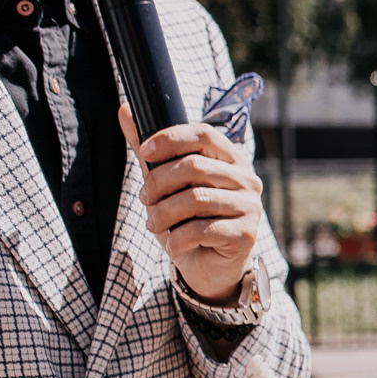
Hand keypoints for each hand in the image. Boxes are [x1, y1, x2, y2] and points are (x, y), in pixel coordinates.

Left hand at [121, 105, 263, 302]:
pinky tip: (175, 244)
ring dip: (163, 214)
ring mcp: (251, 207)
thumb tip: (125, 110)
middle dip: (158, 182)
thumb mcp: (167, 184)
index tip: (145, 152)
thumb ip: (150, 150)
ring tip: (154, 224)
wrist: (210, 267)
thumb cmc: (189, 221)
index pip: (204, 134)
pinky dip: (177, 239)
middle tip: (144, 198)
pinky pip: (200, 229)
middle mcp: (247, 180)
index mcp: (231, 160)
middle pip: (194, 166)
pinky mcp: (246, 234)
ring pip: (195, 199)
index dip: (171, 139)